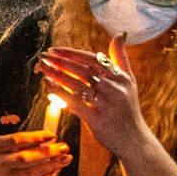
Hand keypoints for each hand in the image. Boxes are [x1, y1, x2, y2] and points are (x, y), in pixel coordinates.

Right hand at [0, 130, 72, 175]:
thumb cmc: (0, 158)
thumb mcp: (4, 145)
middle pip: (25, 158)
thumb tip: (50, 139)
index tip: (52, 135)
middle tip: (64, 148)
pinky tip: (55, 172)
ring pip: (31, 173)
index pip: (16, 140)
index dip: (35, 137)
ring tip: (65, 159)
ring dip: (51, 165)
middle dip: (48, 152)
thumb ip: (24, 141)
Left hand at [39, 43, 150, 159]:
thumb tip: (119, 34)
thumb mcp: (129, 82)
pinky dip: (60, 93)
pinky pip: (75, 103)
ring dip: (57, 75)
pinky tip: (48, 86)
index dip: (72, 54)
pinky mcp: (98, 120)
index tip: (54, 50)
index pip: (93, 59)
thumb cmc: (127, 109)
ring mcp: (107, 105)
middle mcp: (116, 89)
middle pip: (83, 70)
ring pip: (78, 85)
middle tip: (42, 57)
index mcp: (121, 78)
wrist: (134, 141)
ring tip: (41, 69)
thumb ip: (121, 58)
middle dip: (60, 62)